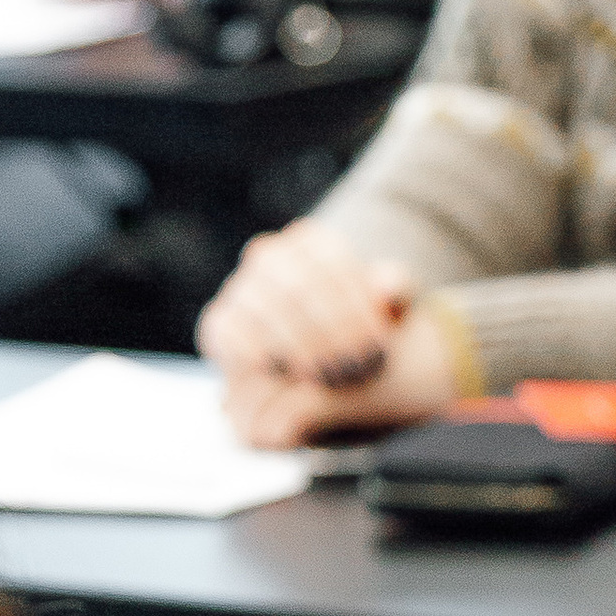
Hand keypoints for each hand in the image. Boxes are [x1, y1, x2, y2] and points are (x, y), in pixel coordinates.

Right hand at [199, 219, 460, 442]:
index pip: (332, 263)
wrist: (320, 354)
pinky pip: (231, 332)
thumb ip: (395, 292)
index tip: (380, 342)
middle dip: (331, 329)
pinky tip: (286, 372)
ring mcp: (240, 286)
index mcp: (311, 241)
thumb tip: (388, 287)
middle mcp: (269, 255)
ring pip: (265, 307)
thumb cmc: (361, 324)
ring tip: (331, 374)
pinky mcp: (220, 321)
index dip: (357, 305)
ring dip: (300, 344)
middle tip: (357, 365)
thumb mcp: (388, 307)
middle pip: (299, 287)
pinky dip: (257, 351)